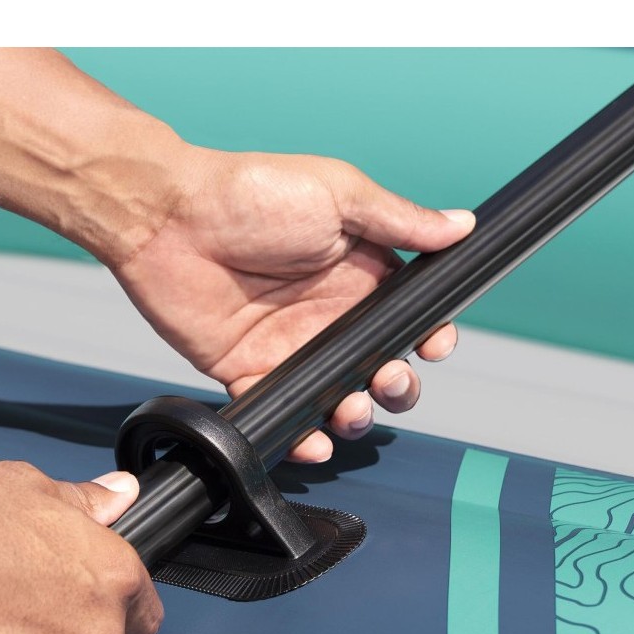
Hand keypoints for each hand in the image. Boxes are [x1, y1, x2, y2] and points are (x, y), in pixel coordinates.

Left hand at [110, 149, 475, 460]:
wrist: (170, 218)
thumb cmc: (253, 193)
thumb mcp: (339, 195)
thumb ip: (400, 219)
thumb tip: (462, 226)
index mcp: (358, 271)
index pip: (409, 315)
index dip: (428, 335)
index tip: (434, 343)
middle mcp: (329, 313)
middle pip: (381, 366)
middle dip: (398, 385)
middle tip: (390, 379)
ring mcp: (289, 346)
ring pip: (338, 398)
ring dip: (356, 415)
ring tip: (351, 409)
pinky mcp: (247, 370)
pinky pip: (282, 414)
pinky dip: (302, 437)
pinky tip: (314, 440)